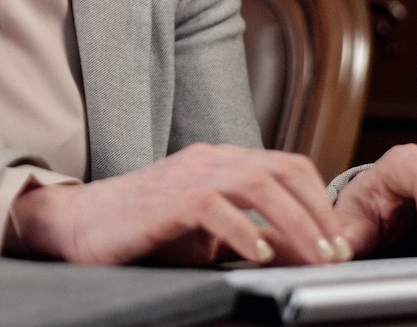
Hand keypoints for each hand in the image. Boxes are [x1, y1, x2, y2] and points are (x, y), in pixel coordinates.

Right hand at [7, 143, 351, 265]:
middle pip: (283, 170)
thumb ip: (250, 235)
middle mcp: (207, 160)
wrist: (76, 225)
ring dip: (296, 223)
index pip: (288, 166)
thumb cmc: (139, 231)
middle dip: (319, 213)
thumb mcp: (206, 235)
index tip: (340, 241)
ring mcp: (187, 175)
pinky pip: (217, 207)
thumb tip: (300, 253)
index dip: (321, 201)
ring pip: (259, 184)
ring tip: (314, 257)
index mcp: (219, 162)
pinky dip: (245, 231)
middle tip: (338, 253)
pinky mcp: (167, 200)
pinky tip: (259, 255)